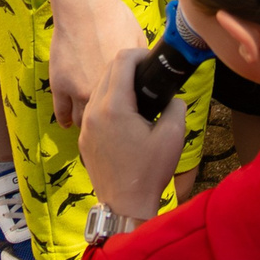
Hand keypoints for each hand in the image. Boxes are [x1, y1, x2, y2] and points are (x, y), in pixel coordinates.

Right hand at [50, 0, 147, 129]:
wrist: (85, 9)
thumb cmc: (114, 20)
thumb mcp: (139, 41)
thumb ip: (141, 63)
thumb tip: (150, 71)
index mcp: (124, 85)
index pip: (131, 111)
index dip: (131, 115)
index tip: (131, 118)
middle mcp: (100, 93)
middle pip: (106, 120)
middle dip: (109, 123)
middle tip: (110, 124)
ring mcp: (77, 91)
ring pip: (82, 120)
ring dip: (88, 122)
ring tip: (93, 124)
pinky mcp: (60, 86)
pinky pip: (61, 112)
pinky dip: (66, 120)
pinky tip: (69, 123)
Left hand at [77, 45, 192, 218]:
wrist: (125, 205)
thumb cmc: (150, 171)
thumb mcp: (173, 135)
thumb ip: (175, 106)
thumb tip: (172, 96)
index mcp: (115, 107)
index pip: (122, 61)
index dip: (140, 53)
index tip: (153, 60)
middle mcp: (94, 111)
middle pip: (108, 70)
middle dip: (128, 65)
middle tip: (149, 73)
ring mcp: (86, 125)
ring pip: (98, 88)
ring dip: (117, 82)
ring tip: (139, 92)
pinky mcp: (84, 138)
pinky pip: (93, 107)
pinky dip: (108, 100)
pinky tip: (125, 113)